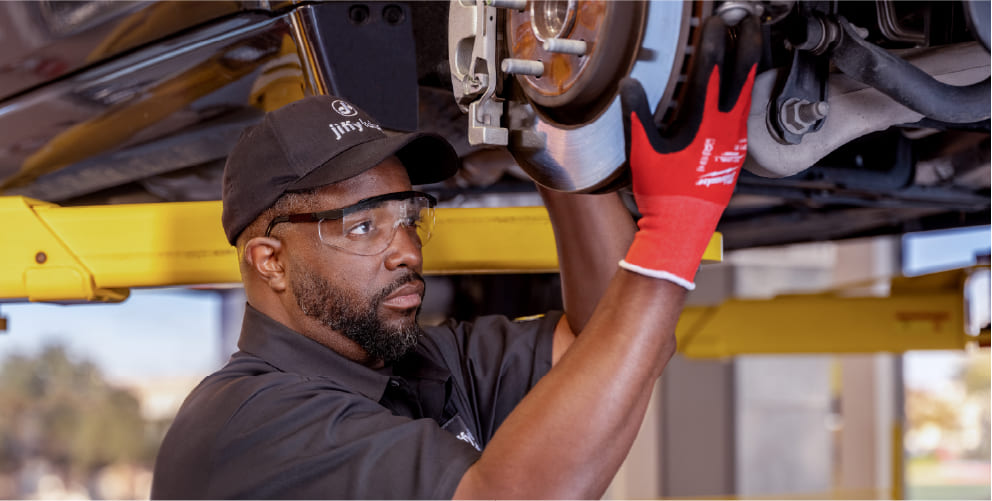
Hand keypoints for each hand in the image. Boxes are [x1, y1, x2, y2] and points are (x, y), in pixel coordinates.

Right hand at [618, 14, 760, 288]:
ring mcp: (736, 140)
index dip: (714, 41)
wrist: (683, 229)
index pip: (711, 71)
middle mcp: (727, 128)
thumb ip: (637, 115)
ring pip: (749, 92)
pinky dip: (748, 90)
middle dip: (746, 42)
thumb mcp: (643, 152)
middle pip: (742, 75)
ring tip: (754, 42)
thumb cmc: (662, 194)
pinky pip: (747, 112)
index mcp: (703, 123)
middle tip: (748, 19)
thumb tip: (629, 83)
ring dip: (751, 63)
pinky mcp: (737, 152)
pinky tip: (746, 86)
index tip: (716, 20)